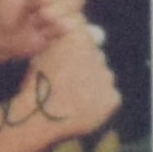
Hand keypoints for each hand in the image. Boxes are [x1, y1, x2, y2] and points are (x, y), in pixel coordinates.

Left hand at [0, 0, 85, 61]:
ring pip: (75, 1)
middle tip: (30, 4)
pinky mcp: (70, 25)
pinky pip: (76, 24)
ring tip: (34, 19)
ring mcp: (67, 4)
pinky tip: (43, 32)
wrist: (1, 36)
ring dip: (50, 15)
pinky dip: (56, 30)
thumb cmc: (2, 4)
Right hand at [26, 17, 121, 140]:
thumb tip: (85, 36)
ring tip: (75, 97)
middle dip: (87, 67)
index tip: (67, 66)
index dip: (76, 53)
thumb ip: (64, 40)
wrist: (40, 115)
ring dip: (94, 84)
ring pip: (104, 77)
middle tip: (71, 83)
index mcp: (79, 37)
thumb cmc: (39, 83)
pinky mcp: (113, 97)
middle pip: (96, 57)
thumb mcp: (45, 52)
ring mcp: (106, 76)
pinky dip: (101, 102)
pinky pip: (110, 96)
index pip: (87, 39)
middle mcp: (97, 53)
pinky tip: (84, 108)